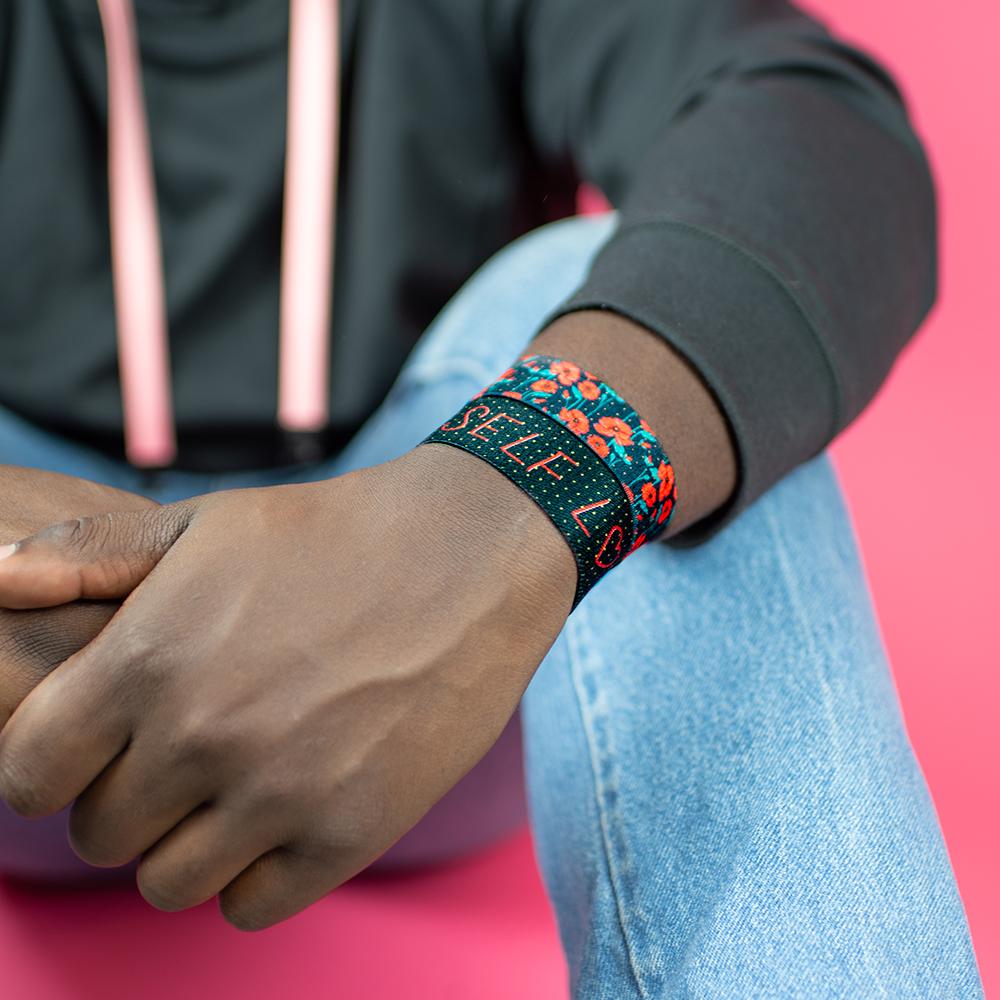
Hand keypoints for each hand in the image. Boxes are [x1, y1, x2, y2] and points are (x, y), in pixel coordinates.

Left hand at [0, 446, 573, 928]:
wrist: (467, 554)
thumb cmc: (333, 534)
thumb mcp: (206, 523)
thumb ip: (91, 554)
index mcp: (149, 661)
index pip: (27, 776)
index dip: (49, 765)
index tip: (92, 749)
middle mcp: (203, 737)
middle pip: (101, 836)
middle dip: (128, 799)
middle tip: (182, 753)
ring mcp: (279, 793)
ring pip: (170, 884)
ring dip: (189, 843)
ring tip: (236, 784)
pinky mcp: (350, 833)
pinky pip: (252, 907)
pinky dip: (256, 872)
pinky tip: (286, 809)